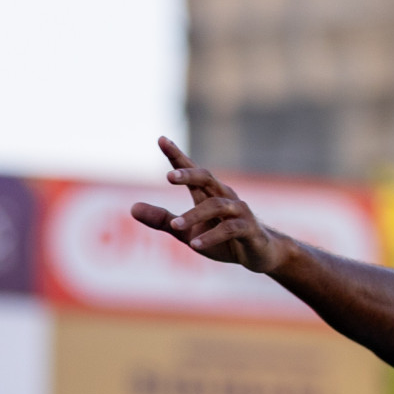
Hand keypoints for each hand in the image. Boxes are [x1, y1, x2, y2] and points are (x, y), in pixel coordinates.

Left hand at [130, 137, 288, 272]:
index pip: (192, 171)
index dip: (177, 155)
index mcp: (208, 193)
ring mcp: (239, 212)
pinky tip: (195, 245)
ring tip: (176, 225)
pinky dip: (212, 236)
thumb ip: (163, 220)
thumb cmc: (224, 239)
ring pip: (216, 206)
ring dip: (195, 215)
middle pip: (206, 177)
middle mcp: (224, 196)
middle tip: (169, 176)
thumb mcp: (188, 232)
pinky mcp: (249, 229)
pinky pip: (230, 229)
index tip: (161, 139)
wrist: (262, 254)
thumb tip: (132, 208)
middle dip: (188, 174)